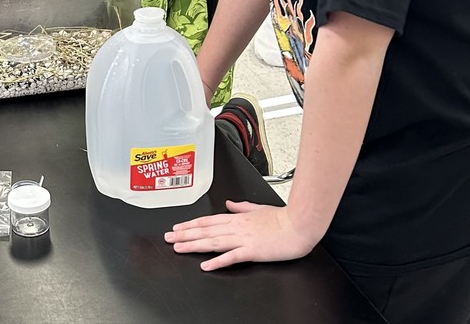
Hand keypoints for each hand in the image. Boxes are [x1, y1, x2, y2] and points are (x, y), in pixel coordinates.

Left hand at [165, 200, 317, 270]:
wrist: (300, 224)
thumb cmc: (283, 218)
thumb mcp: (259, 208)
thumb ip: (241, 207)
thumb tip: (229, 203)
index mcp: (237, 218)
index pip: (208, 221)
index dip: (190, 224)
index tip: (177, 227)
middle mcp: (237, 227)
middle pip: (205, 230)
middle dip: (185, 234)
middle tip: (169, 237)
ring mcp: (243, 239)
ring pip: (213, 241)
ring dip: (194, 245)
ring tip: (179, 247)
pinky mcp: (252, 250)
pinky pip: (231, 257)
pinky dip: (217, 261)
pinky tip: (206, 265)